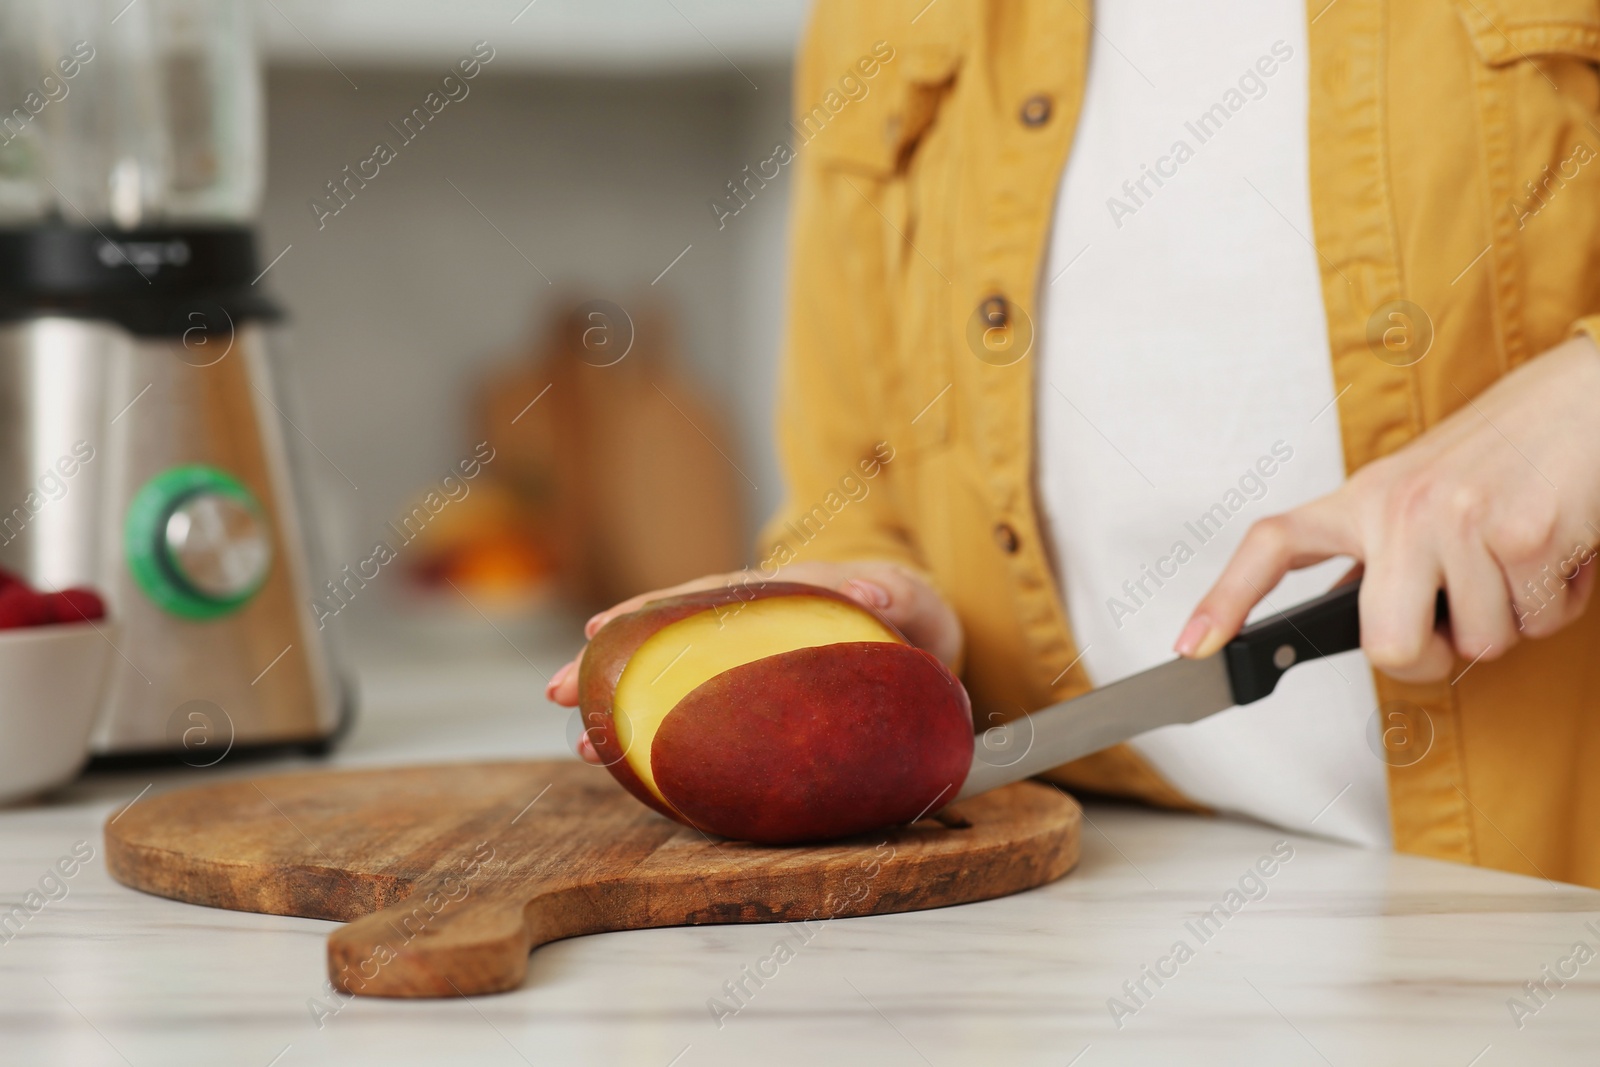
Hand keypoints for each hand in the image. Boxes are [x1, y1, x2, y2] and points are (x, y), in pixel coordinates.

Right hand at [546, 560, 962, 760]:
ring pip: (669, 672)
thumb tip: (870, 590)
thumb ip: (897, 595)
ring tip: (572, 735)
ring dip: (619, 701)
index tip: (602, 630)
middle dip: (608, 660)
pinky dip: (654, 730)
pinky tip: (616, 761)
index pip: (705, 597)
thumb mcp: (916, 603)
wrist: (919, 640)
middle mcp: (746, 620)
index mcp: (778, 592)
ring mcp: (741, 655)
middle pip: (667, 635)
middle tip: (554, 687)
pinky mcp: (744, 689)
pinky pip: (691, 706)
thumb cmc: (913, 620)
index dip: (652, 613)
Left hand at [1177, 335, 1599, 682]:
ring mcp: (1460, 521)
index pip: (1273, 545)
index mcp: (1364, 500)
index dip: (1226, 599)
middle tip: (1457, 623)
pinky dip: (1559, 602)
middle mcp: (1401, 508)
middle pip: (1389, 648)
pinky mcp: (1525, 535)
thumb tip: (1370, 629)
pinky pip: (1538, 623)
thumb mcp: (1421, 492)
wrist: (1586, 397)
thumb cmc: (1505, 454)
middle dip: (1433, 658)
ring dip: (1512, 618)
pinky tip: (1558, 549)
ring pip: (1480, 644)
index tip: (1193, 646)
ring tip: (1520, 556)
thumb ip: (1385, 555)